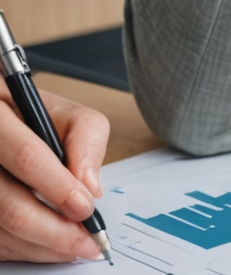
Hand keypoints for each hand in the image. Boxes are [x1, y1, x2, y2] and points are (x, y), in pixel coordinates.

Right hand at [0, 87, 109, 262]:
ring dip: (40, 246)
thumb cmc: (37, 121)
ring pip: (1, 230)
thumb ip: (86, 140)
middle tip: (85, 242)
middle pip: (9, 205)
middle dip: (53, 230)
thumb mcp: (67, 114)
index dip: (59, 188)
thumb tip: (90, 188)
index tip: (86, 208)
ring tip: (73, 247)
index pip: (28, 158)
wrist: (4, 126)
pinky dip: (23, 249)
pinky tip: (46, 246)